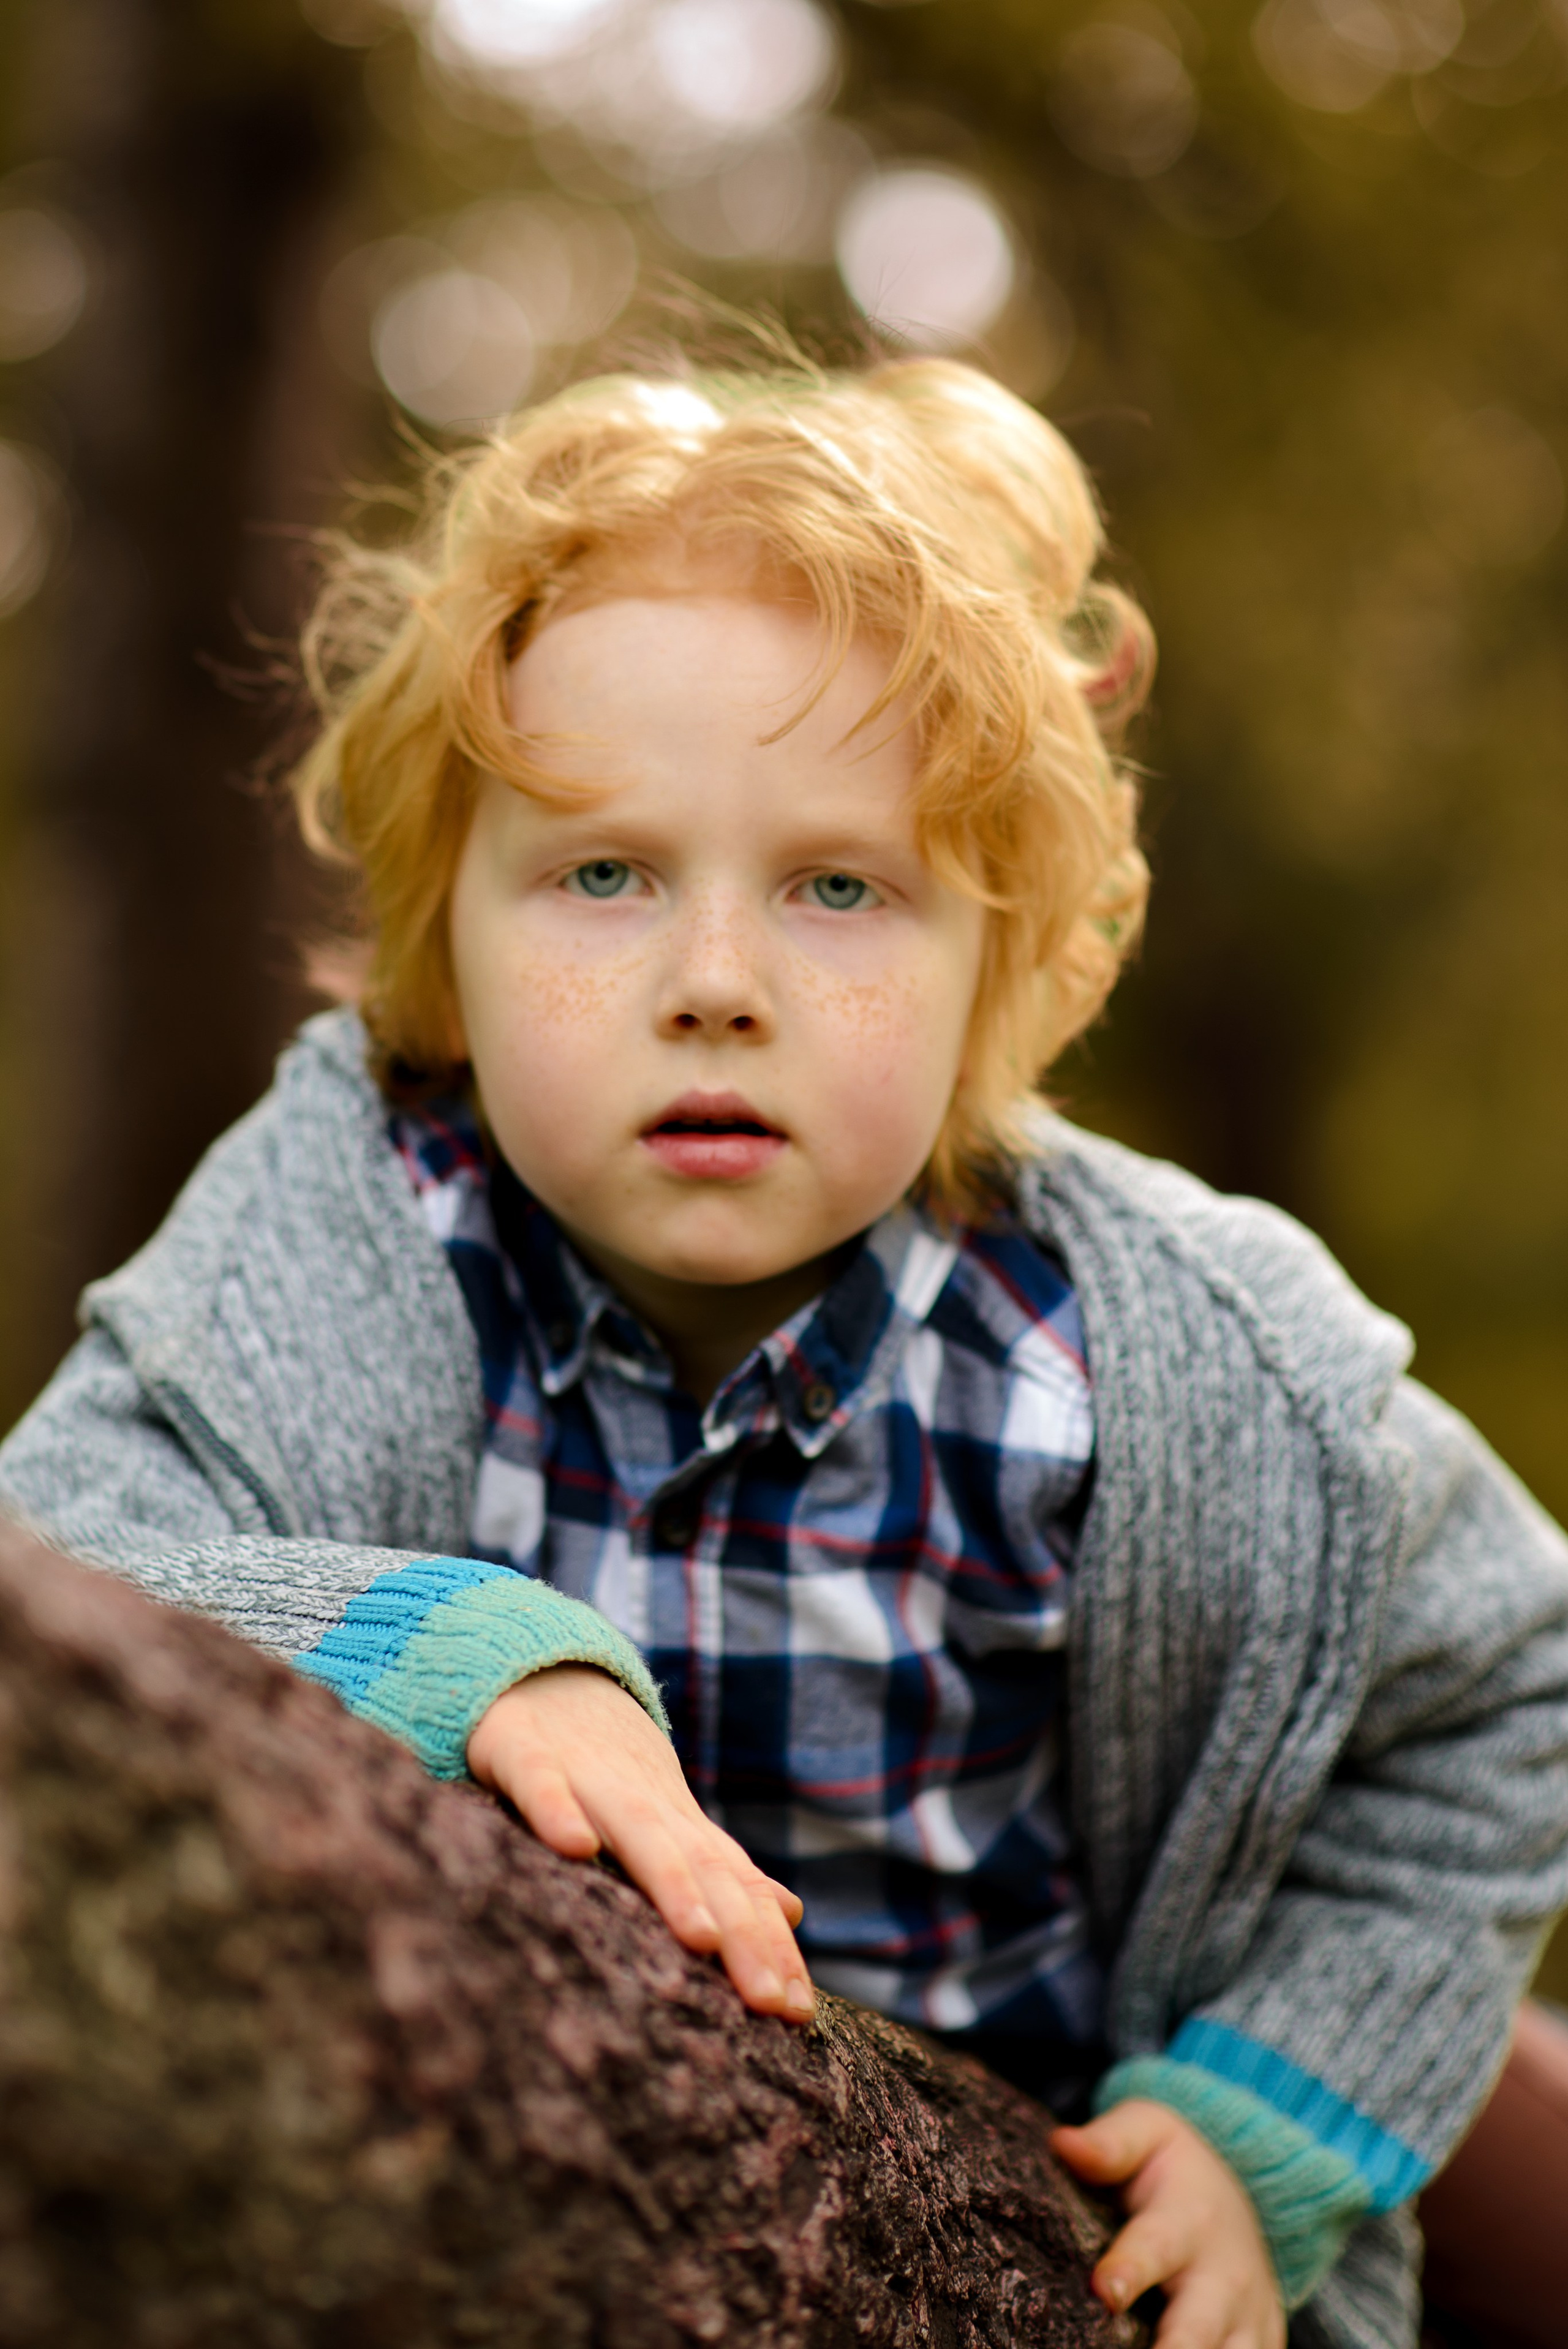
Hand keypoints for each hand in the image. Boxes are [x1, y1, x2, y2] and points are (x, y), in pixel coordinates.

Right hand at [467, 1665, 814, 2024]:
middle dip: (741, 1936)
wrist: (537, 1672)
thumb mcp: (664, 1816)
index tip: (799, 2012)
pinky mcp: (526, 1754)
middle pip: (702, 1870)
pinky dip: (558, 1810)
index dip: (768, 1945)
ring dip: (671, 1882)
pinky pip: (542, 1784)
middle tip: (771, 2002)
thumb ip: (720, 1867)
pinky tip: (575, 1847)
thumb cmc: (602, 1765)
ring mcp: (588, 1775)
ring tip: (703, 1938)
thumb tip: (793, 1911)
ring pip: (637, 1830)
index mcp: (677, 1823)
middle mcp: (644, 1802)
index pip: (735, 1886)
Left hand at [1051, 2100, 1284, 2348]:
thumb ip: (1110, 2143)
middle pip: (1199, 2327)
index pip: (1157, 2245)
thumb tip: (1063, 2144)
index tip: (1106, 2291)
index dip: (1131, 2269)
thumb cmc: (1171, 2167)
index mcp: (1189, 2217)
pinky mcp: (1262, 2345)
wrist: (1237, 2192)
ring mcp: (1247, 2319)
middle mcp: (1224, 2276)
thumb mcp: (1146, 2132)